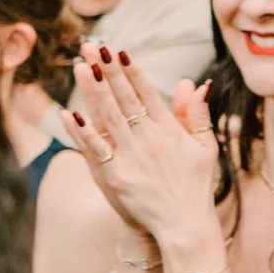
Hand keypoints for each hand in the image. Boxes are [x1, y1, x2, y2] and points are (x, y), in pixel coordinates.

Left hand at [67, 46, 219, 247]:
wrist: (184, 225)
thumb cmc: (195, 185)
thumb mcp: (204, 147)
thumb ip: (196, 114)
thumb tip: (195, 84)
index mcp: (170, 131)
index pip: (147, 93)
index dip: (132, 71)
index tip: (118, 51)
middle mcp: (150, 140)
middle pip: (124, 98)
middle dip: (107, 71)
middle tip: (93, 46)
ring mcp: (132, 157)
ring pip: (108, 116)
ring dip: (92, 90)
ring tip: (79, 66)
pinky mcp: (116, 176)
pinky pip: (95, 148)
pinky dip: (82, 131)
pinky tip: (68, 112)